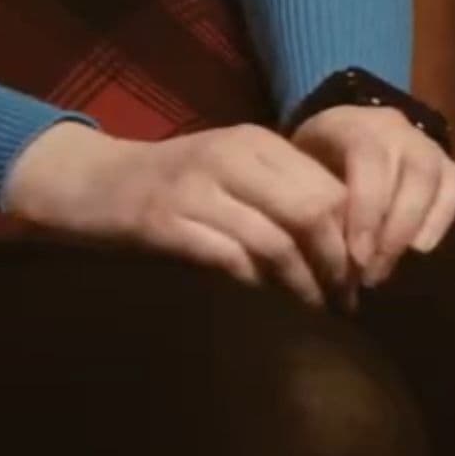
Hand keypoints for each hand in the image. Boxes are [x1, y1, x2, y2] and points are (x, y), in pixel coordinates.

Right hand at [0, 121, 361, 307]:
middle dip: (337, 262)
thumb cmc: (171, 184)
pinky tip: (267, 308)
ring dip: (303, 285)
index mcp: (255, 142)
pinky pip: (227, 259)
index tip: (366, 272)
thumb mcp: (230, 171)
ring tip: (317, 312)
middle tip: (347, 300)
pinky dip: (255, 287)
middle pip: (312, 211)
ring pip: (274, 240)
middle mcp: (231, 157)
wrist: (88, 182)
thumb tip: (347, 239)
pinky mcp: (164, 223)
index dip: (356, 234)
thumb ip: (280, 191)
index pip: (330, 186)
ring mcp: (196, 189)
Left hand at [290, 104, 454, 292]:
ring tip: (395, 263)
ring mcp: (426, 143)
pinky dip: (442, 219)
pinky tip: (421, 249)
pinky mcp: (445, 162)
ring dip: (417, 227)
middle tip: (374, 271)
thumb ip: (315, 204)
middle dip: (395, 229)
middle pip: (412, 172)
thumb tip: (324, 259)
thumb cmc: (314, 162)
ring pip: (437, 178)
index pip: (369, 158)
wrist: (339, 135)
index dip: (367, 209)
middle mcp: (397, 129)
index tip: (357, 256)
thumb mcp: (302, 173)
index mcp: (354, 126)